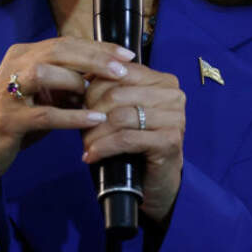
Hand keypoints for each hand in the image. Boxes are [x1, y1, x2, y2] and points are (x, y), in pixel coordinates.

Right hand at [0, 37, 134, 232]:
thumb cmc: (17, 121)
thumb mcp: (42, 96)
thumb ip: (68, 83)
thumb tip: (106, 76)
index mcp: (22, 55)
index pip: (65, 42)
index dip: (98, 47)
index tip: (127, 54)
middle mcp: (12, 65)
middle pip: (58, 51)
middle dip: (94, 58)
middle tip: (124, 68)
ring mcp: (7, 92)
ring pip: (46, 73)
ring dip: (78, 81)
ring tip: (104, 92)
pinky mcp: (7, 119)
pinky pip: (45, 114)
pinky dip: (72, 117)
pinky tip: (95, 121)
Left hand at [82, 65, 185, 221]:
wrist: (158, 180)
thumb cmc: (138, 142)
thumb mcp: (124, 110)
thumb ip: (110, 90)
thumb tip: (77, 78)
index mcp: (162, 81)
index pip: (119, 72)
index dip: (93, 87)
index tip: (78, 103)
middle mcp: (172, 95)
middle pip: (117, 94)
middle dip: (92, 111)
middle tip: (79, 126)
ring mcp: (174, 118)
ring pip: (119, 117)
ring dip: (95, 132)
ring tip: (85, 143)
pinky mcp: (169, 141)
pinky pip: (125, 139)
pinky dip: (103, 147)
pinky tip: (91, 155)